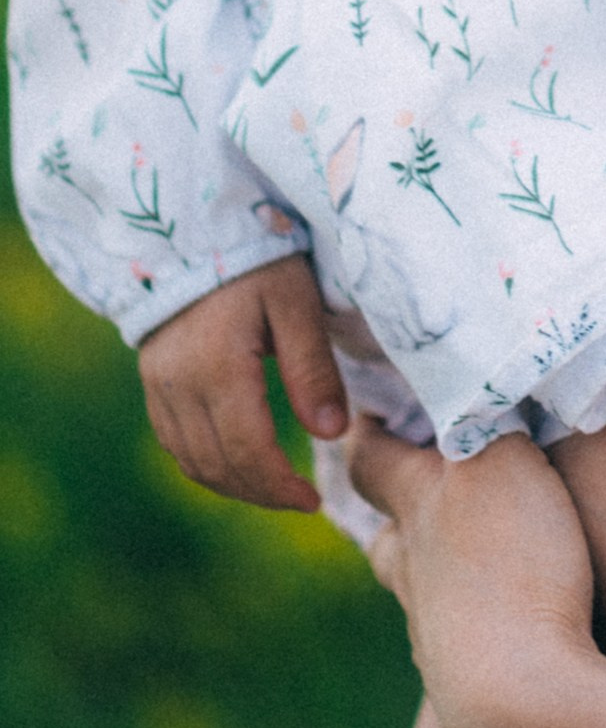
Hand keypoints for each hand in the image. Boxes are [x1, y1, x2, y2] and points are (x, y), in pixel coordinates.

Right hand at [138, 255, 347, 510]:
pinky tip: (238, 462)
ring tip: (275, 487)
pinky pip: (174, 440)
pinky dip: (205, 462)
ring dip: (232, 484)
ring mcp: (159, 384)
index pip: (246, 450)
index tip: (312, 500)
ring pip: (190, 459)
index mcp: (218, 367)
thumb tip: (331, 434)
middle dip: (260, 493)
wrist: (196, 227)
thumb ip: (312, 369)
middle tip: (300, 500)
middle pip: (216, 465)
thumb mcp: (297, 304)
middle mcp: (179, 384)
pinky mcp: (153, 379)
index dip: (278, 486)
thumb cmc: (259, 258)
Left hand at [349, 420, 605, 727]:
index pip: (370, 462)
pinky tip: (526, 632)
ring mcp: (439, 645)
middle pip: (388, 545)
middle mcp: (414, 579)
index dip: (369, 434)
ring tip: (485, 568)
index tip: (373, 411)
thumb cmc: (513, 567)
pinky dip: (486, 634)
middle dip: (401, 519)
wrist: (525, 709)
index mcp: (416, 514)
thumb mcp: (502, 461)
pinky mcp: (474, 697)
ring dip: (442, 583)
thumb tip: (465, 366)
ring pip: (425, 603)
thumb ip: (485, 413)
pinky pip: (469, 652)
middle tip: (432, 495)